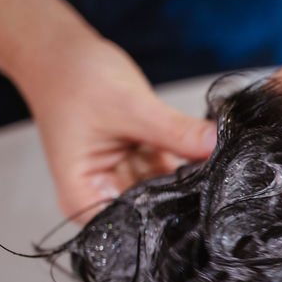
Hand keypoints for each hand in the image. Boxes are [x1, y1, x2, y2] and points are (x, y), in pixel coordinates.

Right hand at [19, 37, 215, 220]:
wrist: (60, 52)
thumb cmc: (74, 79)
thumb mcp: (130, 106)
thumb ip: (176, 132)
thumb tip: (219, 145)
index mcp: (84, 198)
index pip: (133, 229)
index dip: (170, 219)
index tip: (207, 202)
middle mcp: (103, 198)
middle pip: (154, 214)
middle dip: (186, 196)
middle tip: (222, 176)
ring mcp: (123, 183)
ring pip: (168, 193)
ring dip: (191, 180)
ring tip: (216, 161)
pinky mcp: (139, 167)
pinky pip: (172, 174)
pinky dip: (189, 165)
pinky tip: (207, 153)